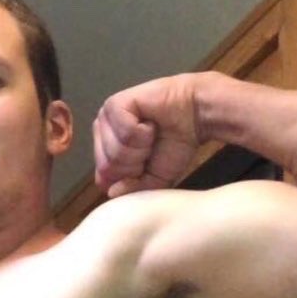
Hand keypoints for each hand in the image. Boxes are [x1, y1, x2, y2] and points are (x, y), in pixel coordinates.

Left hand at [93, 73, 203, 197]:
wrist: (196, 116)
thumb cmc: (175, 144)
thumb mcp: (154, 180)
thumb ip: (133, 190)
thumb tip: (112, 192)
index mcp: (105, 150)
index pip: (104, 180)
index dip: (132, 177)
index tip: (148, 160)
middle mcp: (101, 132)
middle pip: (107, 168)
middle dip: (136, 164)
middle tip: (151, 146)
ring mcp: (105, 117)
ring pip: (115, 152)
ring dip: (142, 147)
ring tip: (152, 133)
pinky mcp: (114, 105)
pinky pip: (124, 134)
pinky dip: (144, 133)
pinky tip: (150, 122)